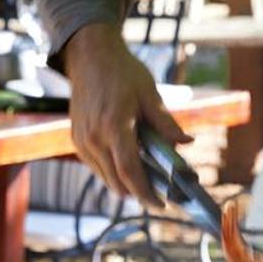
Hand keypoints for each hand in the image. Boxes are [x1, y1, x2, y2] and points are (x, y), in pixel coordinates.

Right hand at [63, 23, 190, 206]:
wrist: (90, 57)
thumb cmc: (122, 72)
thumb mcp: (150, 95)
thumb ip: (166, 124)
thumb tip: (186, 144)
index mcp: (114, 126)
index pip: (129, 172)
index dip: (146, 193)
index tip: (161, 204)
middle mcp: (94, 138)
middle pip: (117, 182)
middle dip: (138, 192)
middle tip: (160, 193)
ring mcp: (82, 140)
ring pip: (105, 178)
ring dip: (125, 183)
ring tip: (146, 177)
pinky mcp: (76, 139)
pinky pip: (96, 167)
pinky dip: (112, 171)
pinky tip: (127, 162)